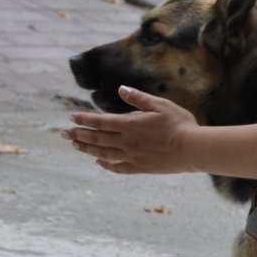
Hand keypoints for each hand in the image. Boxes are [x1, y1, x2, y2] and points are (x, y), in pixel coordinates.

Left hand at [64, 86, 200, 173]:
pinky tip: (99, 161)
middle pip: (97, 138)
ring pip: (103, 153)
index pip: (101, 121)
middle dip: (79, 134)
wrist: (193, 149)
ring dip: (87, 148)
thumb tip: (120, 88)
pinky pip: (118, 167)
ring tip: (75, 145)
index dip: (85, 119)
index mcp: (131, 124)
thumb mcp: (161, 105)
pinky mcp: (140, 167)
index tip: (72, 117)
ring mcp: (132, 156)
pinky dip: (106, 164)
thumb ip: (139, 98)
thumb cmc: (180, 124)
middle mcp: (127, 141)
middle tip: (64, 133)